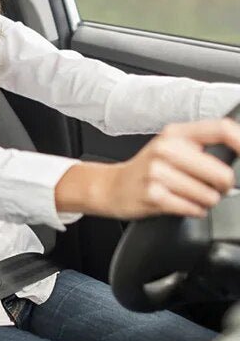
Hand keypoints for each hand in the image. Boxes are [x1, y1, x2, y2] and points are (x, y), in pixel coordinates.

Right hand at [56, 118, 239, 219]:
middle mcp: (165, 148)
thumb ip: (203, 144)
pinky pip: (193, 209)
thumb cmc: (150, 168)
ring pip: (209, 195)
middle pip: (222, 172)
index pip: (221, 130)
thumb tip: (238, 149)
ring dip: (204, 201)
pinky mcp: (153, 195)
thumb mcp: (171, 146)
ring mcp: (157, 172)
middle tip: (208, 186)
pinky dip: (192, 210)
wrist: (113, 186)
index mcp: (175, 133)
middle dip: (222, 186)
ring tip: (186, 194)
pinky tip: (178, 203)